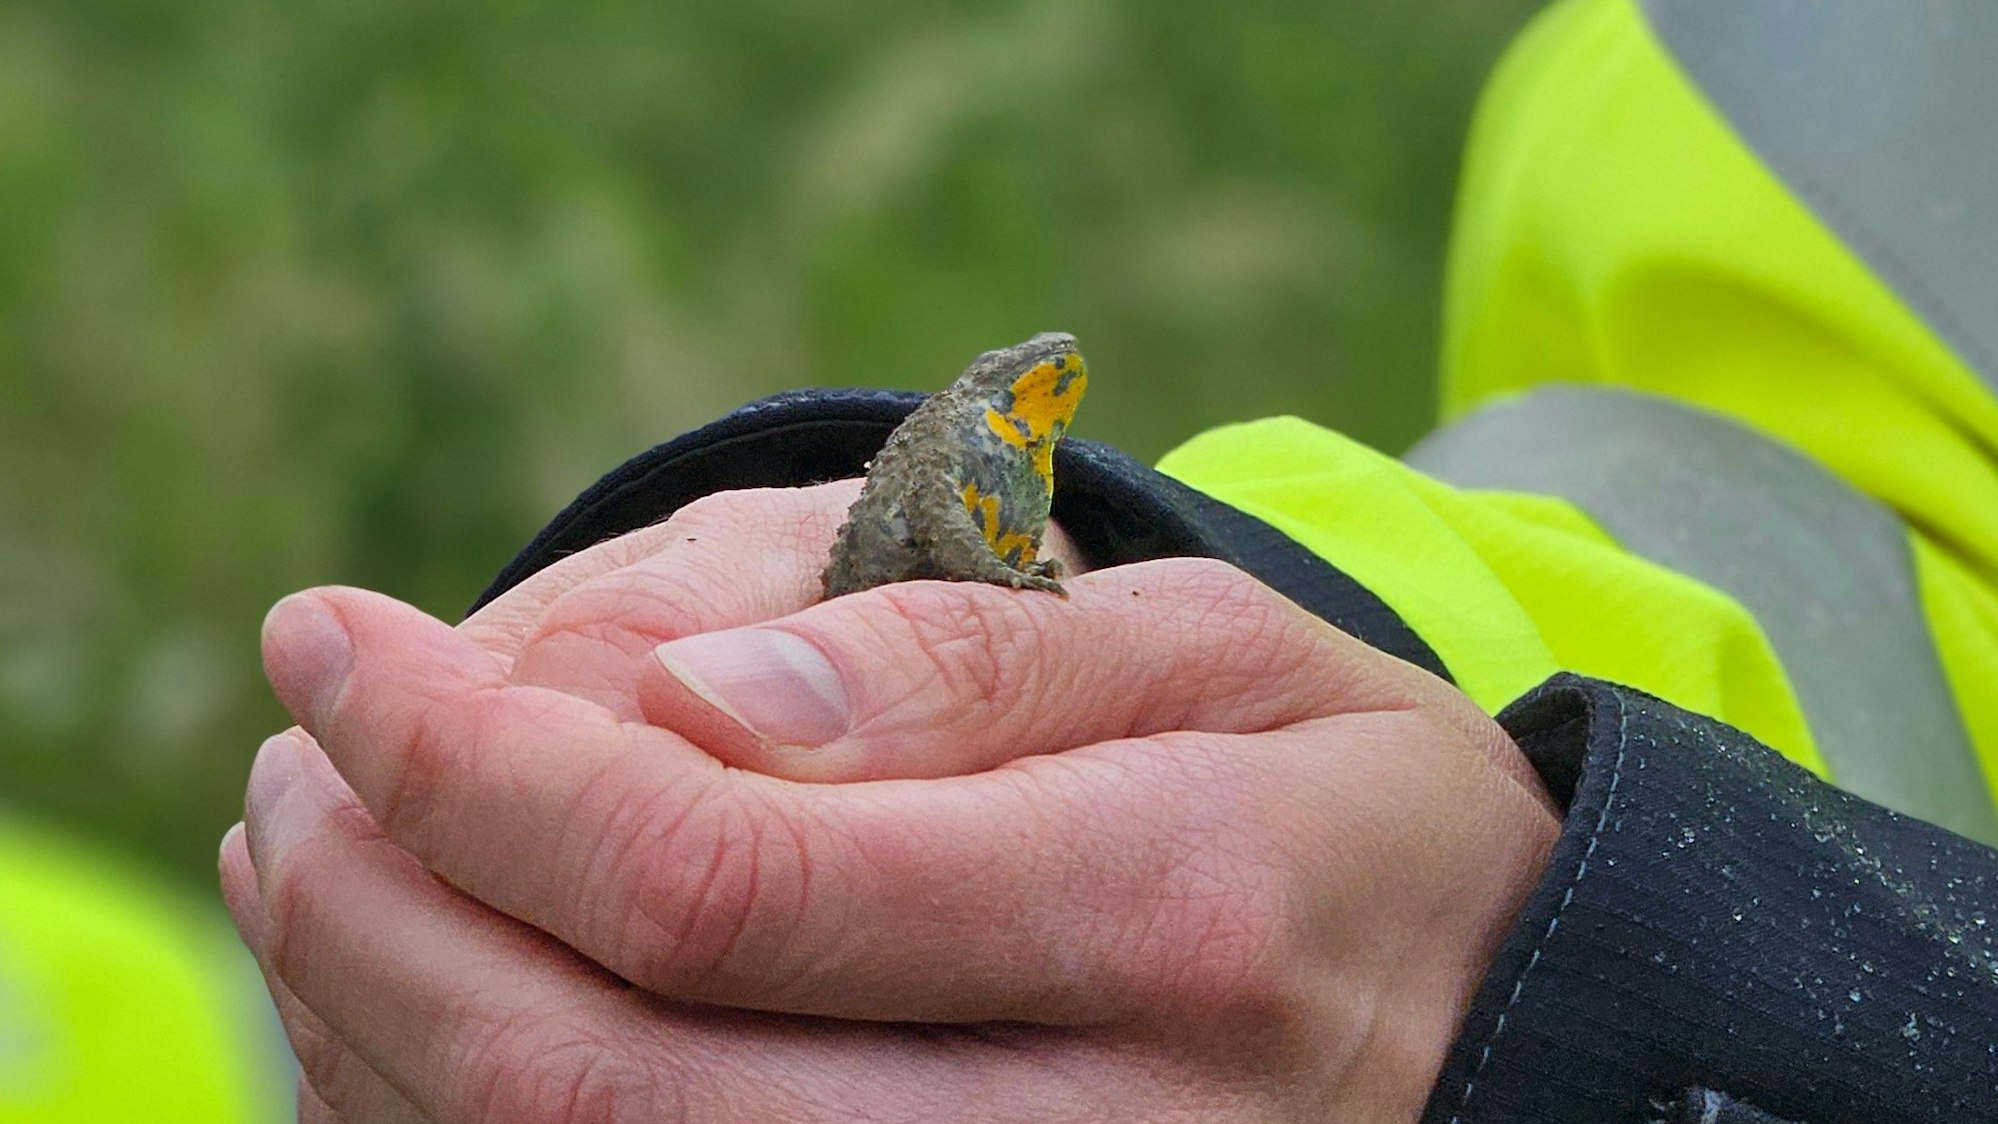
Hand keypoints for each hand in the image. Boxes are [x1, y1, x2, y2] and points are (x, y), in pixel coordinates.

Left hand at [223, 486, 1558, 1121]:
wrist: (1494, 1030)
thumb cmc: (1344, 810)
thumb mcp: (1224, 656)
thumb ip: (964, 670)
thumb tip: (665, 700)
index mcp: (1165, 914)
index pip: (717, 877)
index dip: (468, 767)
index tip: (333, 645)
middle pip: (600, 1088)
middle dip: (371, 916)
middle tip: (288, 767)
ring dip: (376, 1031)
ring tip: (311, 860)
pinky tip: (416, 1008)